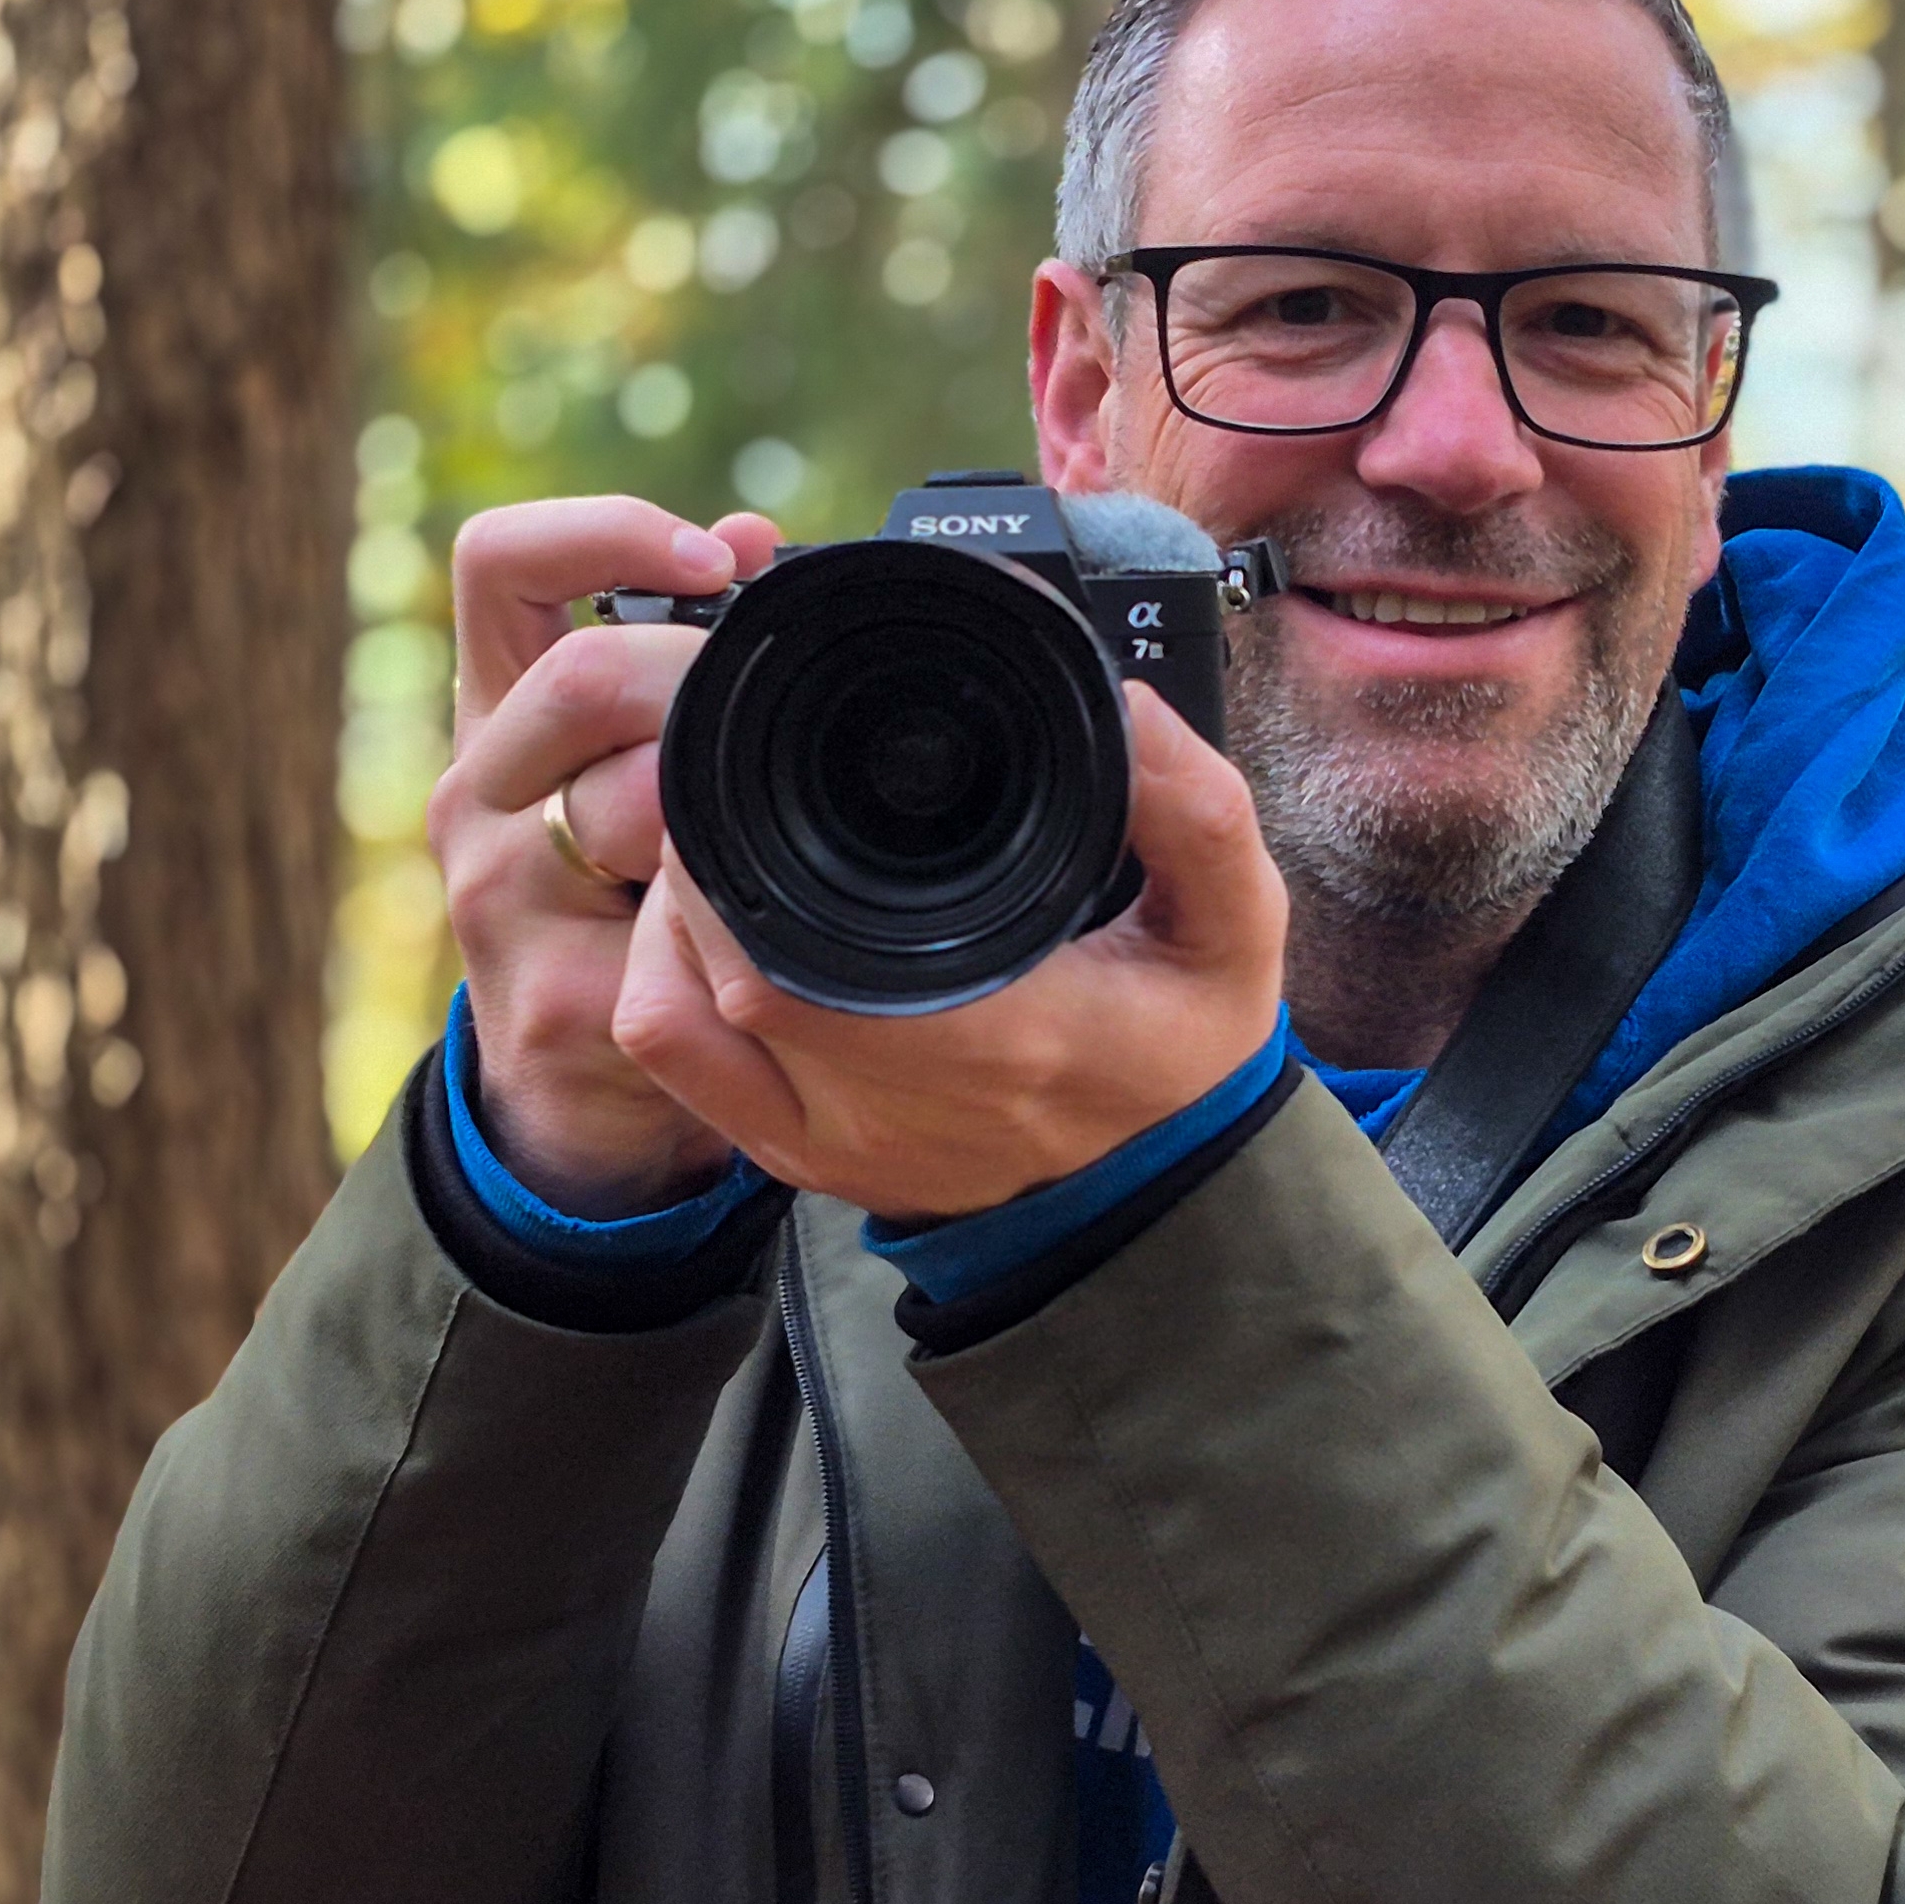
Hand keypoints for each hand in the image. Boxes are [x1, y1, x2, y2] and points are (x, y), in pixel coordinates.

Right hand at [427, 495, 782, 1214]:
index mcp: (501, 714)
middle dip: (701, 691)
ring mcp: (497, 900)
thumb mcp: (641, 766)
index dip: (604, 533)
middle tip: (769, 735)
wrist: (579, 1091)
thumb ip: (686, 652)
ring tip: (757, 848)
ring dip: (720, 815)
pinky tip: (754, 940)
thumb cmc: (627, 900)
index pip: (501, 563)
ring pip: (630, 802)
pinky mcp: (551, 1000)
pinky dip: (733, 925)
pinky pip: (673, 933)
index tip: (714, 560)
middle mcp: (479, 793)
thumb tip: (757, 536)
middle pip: (582, 680)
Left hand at [617, 681, 1289, 1223]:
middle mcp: (896, 1101)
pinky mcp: (801, 1158)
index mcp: (998, 1038)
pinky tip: (717, 931)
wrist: (1157, 1194)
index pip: (797, 953)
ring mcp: (835, 1139)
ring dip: (672, 919)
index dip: (741, 848)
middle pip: (714, 966)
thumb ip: (1199, 815)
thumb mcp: (1236, 928)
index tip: (759, 760)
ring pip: (671, 1014)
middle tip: (737, 776)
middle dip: (703, 854)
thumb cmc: (1183, 1052)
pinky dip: (668, 982)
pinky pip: (678, 1066)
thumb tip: (1128, 710)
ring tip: (726, 848)